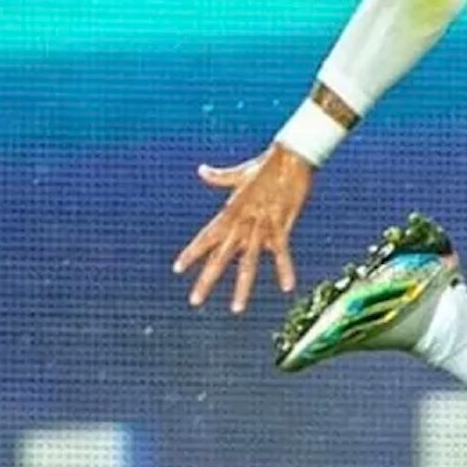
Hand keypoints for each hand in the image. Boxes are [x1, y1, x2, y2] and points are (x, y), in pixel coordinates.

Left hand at [172, 146, 313, 313]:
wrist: (289, 157)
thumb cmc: (265, 164)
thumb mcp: (240, 174)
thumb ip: (219, 177)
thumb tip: (201, 170)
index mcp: (230, 213)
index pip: (206, 237)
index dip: (192, 253)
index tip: (177, 269)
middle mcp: (240, 223)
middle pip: (219, 256)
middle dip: (206, 280)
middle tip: (194, 301)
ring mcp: (260, 226)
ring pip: (247, 262)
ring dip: (241, 287)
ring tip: (236, 309)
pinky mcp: (280, 225)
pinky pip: (281, 252)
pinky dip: (284, 269)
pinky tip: (287, 287)